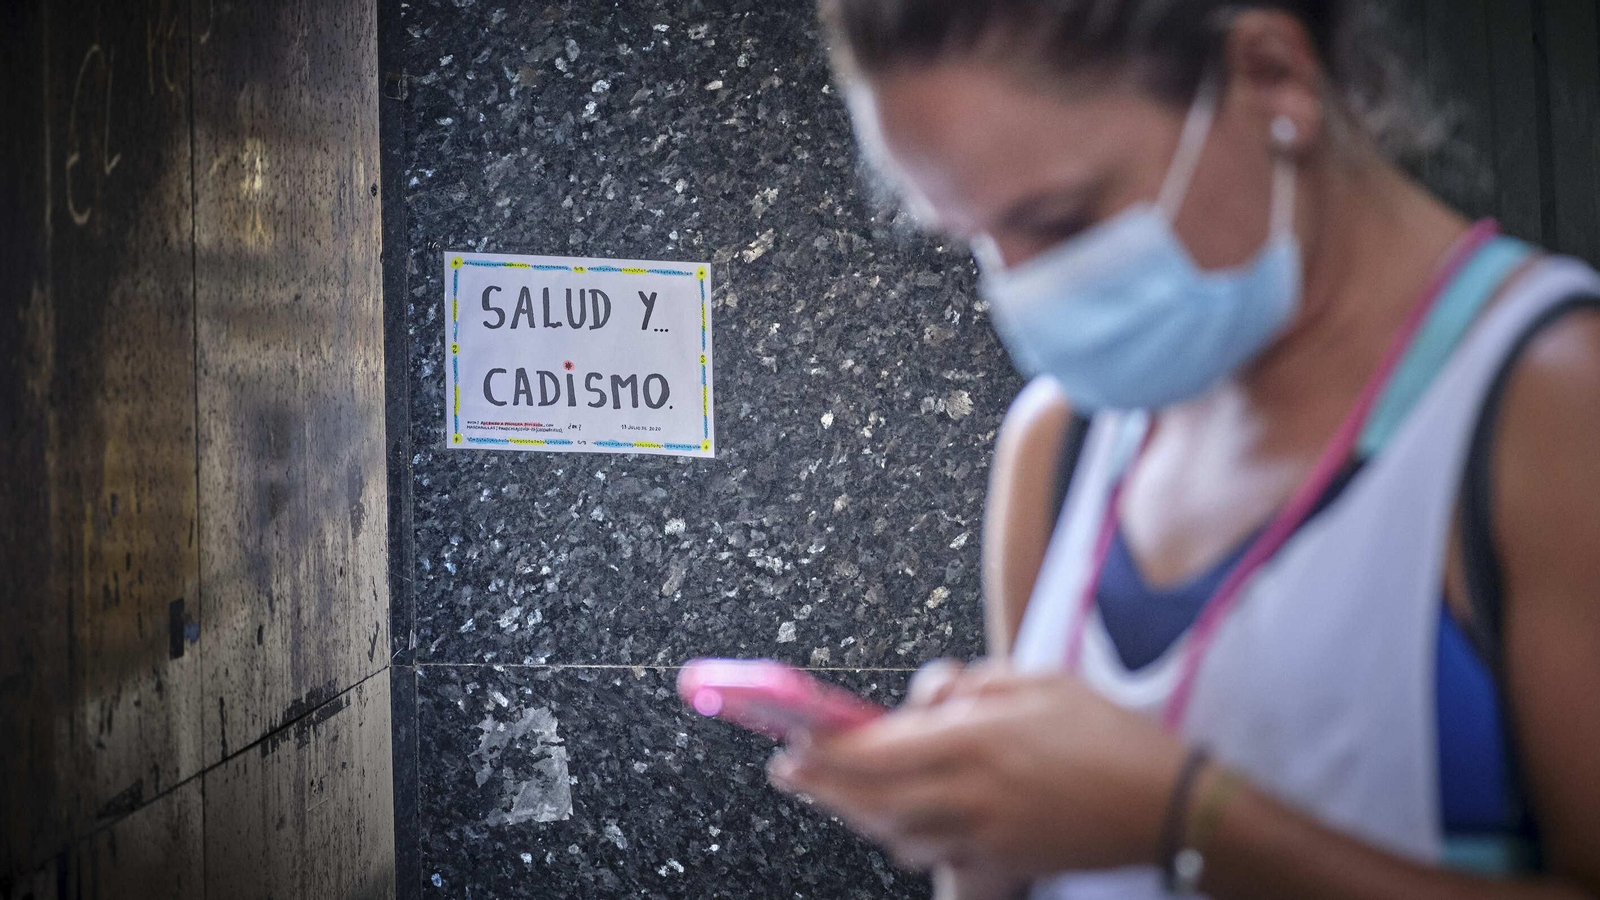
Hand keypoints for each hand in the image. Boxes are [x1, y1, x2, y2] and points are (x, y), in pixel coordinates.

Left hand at [769, 664, 1185, 876]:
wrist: (1166, 808)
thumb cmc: (1108, 737)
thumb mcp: (1040, 681)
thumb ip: (974, 684)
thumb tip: (932, 696)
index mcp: (976, 740)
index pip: (875, 751)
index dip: (825, 752)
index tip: (793, 743)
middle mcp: (970, 794)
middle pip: (870, 801)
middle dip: (822, 789)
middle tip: (793, 774)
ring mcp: (983, 836)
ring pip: (894, 834)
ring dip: (859, 814)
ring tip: (839, 793)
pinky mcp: (1000, 862)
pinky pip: (932, 856)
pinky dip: (904, 839)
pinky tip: (899, 820)